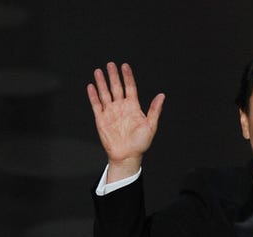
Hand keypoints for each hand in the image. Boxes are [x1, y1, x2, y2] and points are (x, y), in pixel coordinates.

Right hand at [87, 62, 164, 180]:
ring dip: (102, 82)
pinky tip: (91, 86)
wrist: (127, 156)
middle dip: (113, 76)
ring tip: (99, 71)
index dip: (127, 77)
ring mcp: (111, 112)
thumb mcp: (150, 126)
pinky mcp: (101, 119)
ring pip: (105, 93)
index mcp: (133, 107)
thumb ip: (155, 110)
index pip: (130, 87)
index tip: (125, 66)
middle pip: (116, 87)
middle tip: (110, 64)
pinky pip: (96, 105)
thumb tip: (162, 95)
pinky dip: (93, 96)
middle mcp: (121, 107)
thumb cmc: (140, 144)